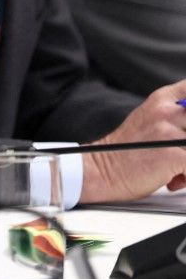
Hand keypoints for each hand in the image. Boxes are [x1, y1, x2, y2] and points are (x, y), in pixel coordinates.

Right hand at [80, 81, 185, 202]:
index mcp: (161, 99)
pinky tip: (172, 179)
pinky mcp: (174, 156)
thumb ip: (173, 115)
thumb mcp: (148, 119)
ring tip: (178, 169)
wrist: (100, 170)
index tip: (184, 125)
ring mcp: (169, 132)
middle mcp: (166, 111)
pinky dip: (185, 177)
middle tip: (180, 148)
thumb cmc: (126, 150)